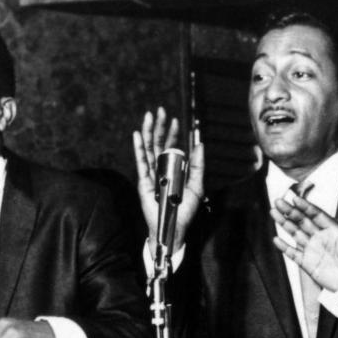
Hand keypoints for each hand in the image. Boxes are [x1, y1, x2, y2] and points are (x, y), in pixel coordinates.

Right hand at [132, 107, 204, 255]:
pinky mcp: (144, 182)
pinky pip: (141, 162)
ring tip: (149, 116)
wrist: (173, 227)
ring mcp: (152, 174)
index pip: (172, 146)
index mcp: (174, 169)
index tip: (174, 119)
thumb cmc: (184, 210)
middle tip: (160, 110)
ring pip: (149, 149)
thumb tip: (199, 145)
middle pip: (159, 143)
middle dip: (159, 126)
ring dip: (148, 132)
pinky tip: (138, 136)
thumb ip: (198, 165)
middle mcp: (162, 169)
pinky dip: (139, 148)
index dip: (173, 133)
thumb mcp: (197, 186)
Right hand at [271, 195, 337, 290]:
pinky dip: (284, 247)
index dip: (305, 206)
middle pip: (302, 221)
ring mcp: (313, 249)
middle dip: (290, 211)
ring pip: (295, 233)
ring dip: (284, 223)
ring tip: (273, 212)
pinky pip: (294, 254)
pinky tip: (276, 239)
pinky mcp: (308, 264)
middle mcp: (321, 237)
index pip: (316, 214)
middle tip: (278, 201)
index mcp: (333, 229)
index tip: (295, 198)